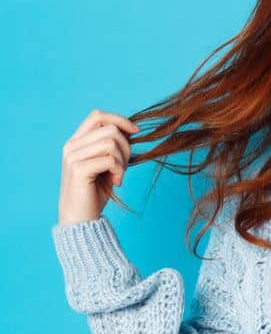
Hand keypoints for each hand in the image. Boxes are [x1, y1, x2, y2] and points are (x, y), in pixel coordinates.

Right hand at [59, 109, 137, 225]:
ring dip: (123, 160)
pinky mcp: (78, 170)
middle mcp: (71, 146)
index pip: (97, 115)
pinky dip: (120, 170)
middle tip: (124, 166)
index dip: (120, 120)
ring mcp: (72, 157)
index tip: (136, 132)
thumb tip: (131, 129)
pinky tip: (117, 182)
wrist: (80, 217)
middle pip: (110, 129)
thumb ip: (111, 146)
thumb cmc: (94, 191)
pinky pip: (110, 159)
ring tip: (119, 175)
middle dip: (126, 146)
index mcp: (76, 141)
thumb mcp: (105, 164)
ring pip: (111, 143)